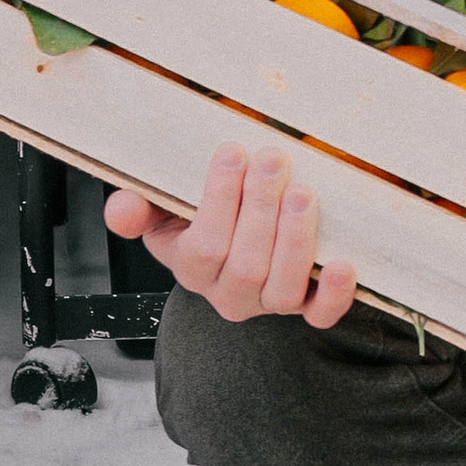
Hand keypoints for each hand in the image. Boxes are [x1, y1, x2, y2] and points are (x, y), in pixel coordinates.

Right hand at [104, 143, 358, 329]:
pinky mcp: (307, 306)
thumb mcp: (164, 208)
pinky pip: (321, 314)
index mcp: (192, 268)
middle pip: (246, 266)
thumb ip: (138, 207)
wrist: (241, 240)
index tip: (233, 150)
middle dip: (261, 209)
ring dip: (296, 241)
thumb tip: (120, 208)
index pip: (204, 246)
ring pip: (283, 290)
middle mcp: (230, 294)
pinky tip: (345, 263)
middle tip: (273, 159)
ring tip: (303, 192)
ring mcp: (270, 303)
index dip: (219, 200)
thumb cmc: (202, 214)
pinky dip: (336, 295)